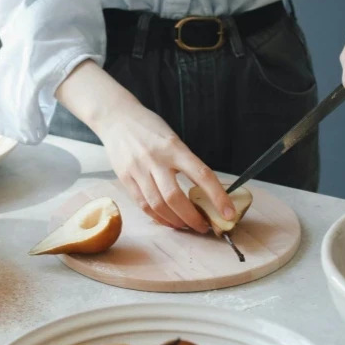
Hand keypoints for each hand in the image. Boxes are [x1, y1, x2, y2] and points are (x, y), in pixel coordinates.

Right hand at [56, 59, 234, 230]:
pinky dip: (158, 217)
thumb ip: (185, 161)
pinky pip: (143, 205)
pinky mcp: (125, 179)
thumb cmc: (149, 127)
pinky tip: (168, 221)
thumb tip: (204, 189)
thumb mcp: (172, 138)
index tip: (228, 212)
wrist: (116, 118)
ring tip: (186, 226)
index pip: (201, 174)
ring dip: (176, 221)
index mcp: (174, 147)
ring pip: (158, 205)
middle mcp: (156, 159)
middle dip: (192, 217)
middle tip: (204, 226)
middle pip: (175, 197)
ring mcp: (138, 171)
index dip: (217, 196)